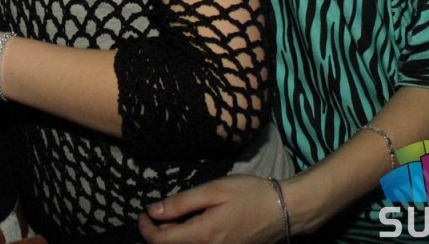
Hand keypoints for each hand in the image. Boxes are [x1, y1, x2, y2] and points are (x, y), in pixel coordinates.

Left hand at [138, 175, 287, 243]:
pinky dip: (191, 239)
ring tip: (180, 216)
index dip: (145, 229)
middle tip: (162, 212)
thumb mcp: (214, 190)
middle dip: (159, 233)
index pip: (160, 241)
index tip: (143, 214)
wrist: (285, 211)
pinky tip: (197, 224)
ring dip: (175, 237)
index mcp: (202, 235)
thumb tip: (153, 212)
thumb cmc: (249, 195)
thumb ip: (181, 203)